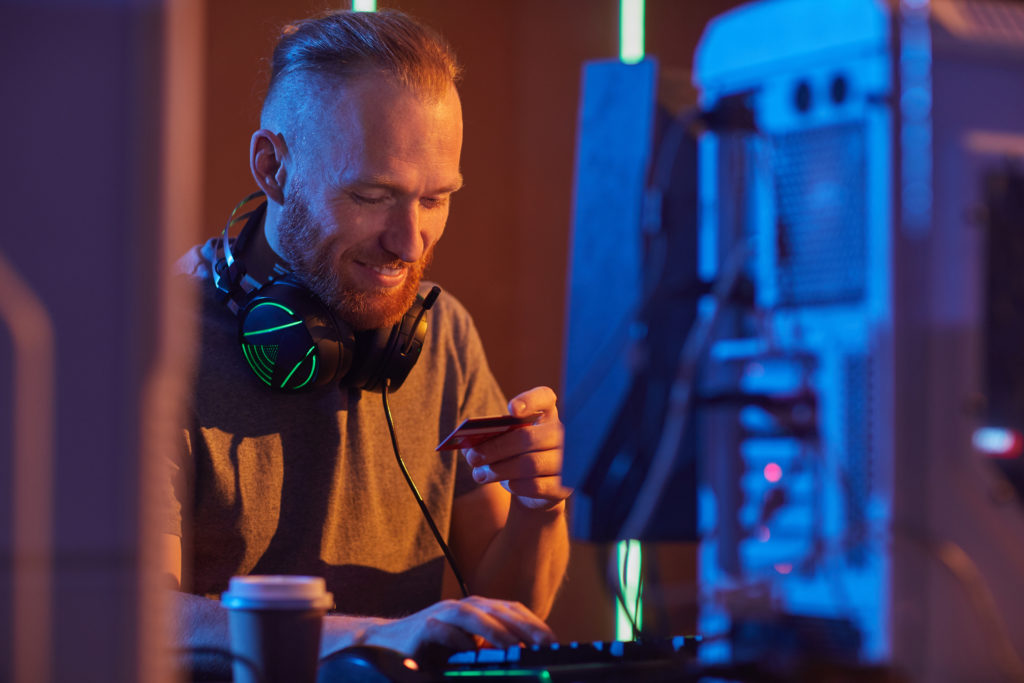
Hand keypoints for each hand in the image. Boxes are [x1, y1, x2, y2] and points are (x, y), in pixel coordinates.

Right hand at [325, 596, 555, 658]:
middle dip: (522, 625)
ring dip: (494, 629)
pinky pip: (441, 629)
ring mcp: (441, 614)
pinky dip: (457, 639)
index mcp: (477, 611)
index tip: (553, 642)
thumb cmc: (434, 649)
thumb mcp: (469, 650)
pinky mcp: (422, 627)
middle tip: (544, 643)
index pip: (511, 610)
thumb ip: (492, 652)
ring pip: (471, 614)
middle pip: (497, 608)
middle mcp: (462, 607)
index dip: (533, 623)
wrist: (389, 645)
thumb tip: (523, 660)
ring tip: (513, 646)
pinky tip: (470, 652)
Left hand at [464, 386, 572, 509]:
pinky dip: (516, 485)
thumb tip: (470, 447)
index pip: (545, 398)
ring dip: (500, 470)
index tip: (511, 409)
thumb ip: (490, 438)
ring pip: (530, 464)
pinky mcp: (563, 487)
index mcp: (547, 414)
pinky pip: (536, 486)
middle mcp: (562, 435)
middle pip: (528, 437)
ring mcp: (566, 462)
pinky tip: (506, 484)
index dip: (530, 401)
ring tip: (479, 475)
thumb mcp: (504, 443)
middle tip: (472, 457)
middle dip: (496, 448)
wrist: (535, 489)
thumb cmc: (516, 457)